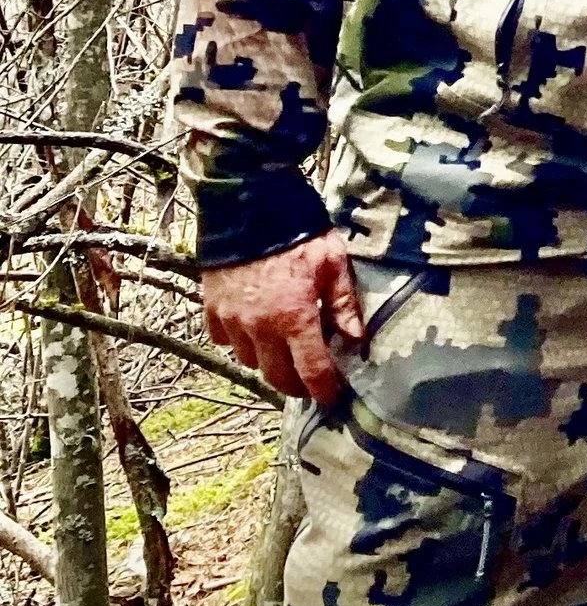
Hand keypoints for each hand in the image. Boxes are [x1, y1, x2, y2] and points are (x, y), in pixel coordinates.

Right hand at [200, 231, 365, 404]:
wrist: (248, 207)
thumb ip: (343, 304)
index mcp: (294, 319)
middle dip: (296, 384)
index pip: (311, 371)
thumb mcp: (332, 263)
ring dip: (268, 361)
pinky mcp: (212, 310)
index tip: (332, 399)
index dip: (324, 391)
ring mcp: (232, 321)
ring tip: (283, 349)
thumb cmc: (297, 234)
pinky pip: (225, 341)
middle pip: (277, 376)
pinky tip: (254, 329)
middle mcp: (260, 328)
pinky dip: (240, 342)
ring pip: (249, 361)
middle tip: (310, 379)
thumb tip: (356, 338)